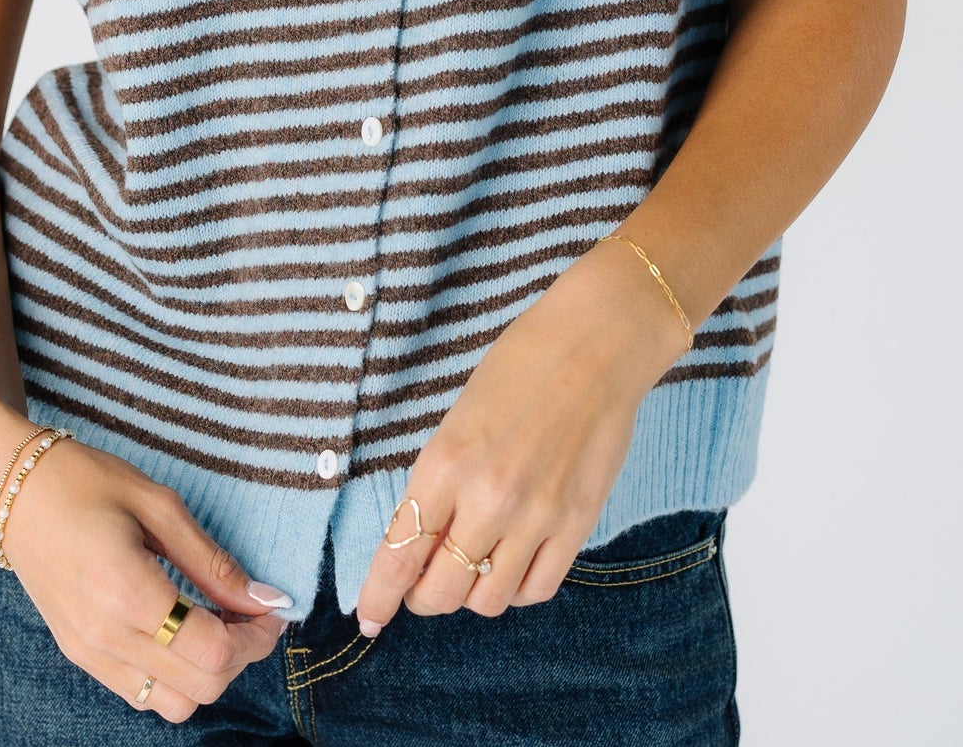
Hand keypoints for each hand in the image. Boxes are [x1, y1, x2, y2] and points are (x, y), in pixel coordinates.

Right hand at [0, 431, 292, 721]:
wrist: (14, 491)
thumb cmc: (86, 482)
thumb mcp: (158, 505)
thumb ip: (212, 561)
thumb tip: (263, 598)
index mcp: (126, 592)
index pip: (213, 651)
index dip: (256, 636)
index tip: (273, 607)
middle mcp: (105, 637)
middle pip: (200, 686)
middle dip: (241, 655)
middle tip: (252, 611)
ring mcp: (89, 653)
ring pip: (174, 703)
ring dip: (208, 671)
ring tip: (215, 620)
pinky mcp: (80, 656)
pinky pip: (142, 694)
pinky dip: (175, 675)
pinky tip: (180, 629)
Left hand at [353, 240, 689, 632]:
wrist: (594, 345)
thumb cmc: (519, 366)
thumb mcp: (457, 418)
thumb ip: (439, 482)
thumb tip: (421, 540)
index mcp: (445, 463)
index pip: (399, 553)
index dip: (379, 596)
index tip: (368, 618)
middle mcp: (487, 499)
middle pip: (441, 593)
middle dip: (424, 597)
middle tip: (425, 583)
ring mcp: (536, 517)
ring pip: (489, 601)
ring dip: (473, 593)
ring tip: (475, 565)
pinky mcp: (577, 525)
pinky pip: (537, 589)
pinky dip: (518, 587)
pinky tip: (514, 561)